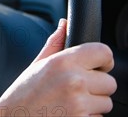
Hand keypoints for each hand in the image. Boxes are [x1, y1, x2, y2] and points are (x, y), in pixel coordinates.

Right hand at [0, 19, 116, 116]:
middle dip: (96, 87)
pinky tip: (69, 114)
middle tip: (74, 89)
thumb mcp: (36, 65)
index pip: (104, 52)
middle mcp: (74, 81)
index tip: (96, 66)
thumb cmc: (23, 94)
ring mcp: (79, 105)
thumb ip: (55, 44)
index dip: (103, 60)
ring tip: (69, 103)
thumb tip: (65, 24)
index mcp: (63, 62)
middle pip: (110, 82)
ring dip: (93, 105)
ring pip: (106, 103)